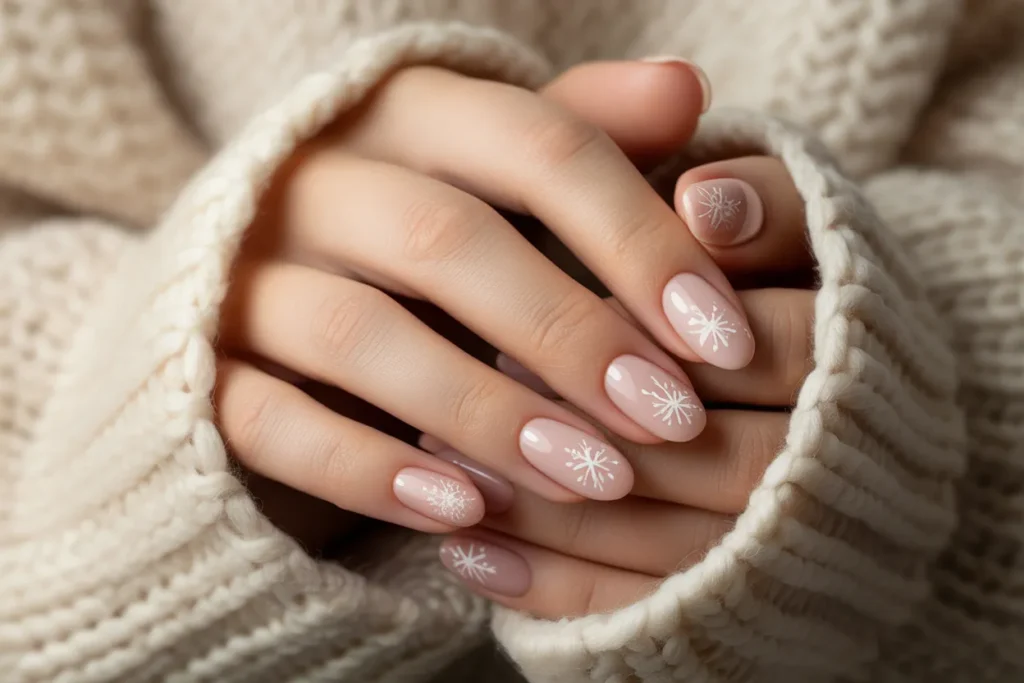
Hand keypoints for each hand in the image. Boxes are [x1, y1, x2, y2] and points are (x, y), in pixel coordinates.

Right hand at [213, 60, 740, 549]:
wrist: (247, 281)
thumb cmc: (414, 227)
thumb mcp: (492, 168)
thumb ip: (583, 129)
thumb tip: (686, 85)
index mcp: (408, 114)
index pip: (539, 145)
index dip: (639, 238)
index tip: (723, 337)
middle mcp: (319, 180)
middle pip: (448, 242)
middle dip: (572, 336)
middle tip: (669, 424)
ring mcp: (247, 276)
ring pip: (363, 337)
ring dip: (488, 413)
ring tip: (589, 481)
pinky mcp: (203, 369)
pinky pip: (275, 422)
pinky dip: (370, 472)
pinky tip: (464, 517)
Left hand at [436, 156, 814, 614]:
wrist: (832, 412)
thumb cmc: (786, 296)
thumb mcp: (791, 234)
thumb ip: (761, 204)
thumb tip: (703, 205)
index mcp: (867, 367)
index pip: (770, 346)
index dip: (652, 326)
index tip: (549, 300)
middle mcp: (843, 472)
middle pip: (720, 460)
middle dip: (596, 424)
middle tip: (485, 388)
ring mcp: (793, 553)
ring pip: (678, 548)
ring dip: (554, 512)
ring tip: (449, 464)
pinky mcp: (740, 611)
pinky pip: (650, 612)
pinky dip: (554, 588)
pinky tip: (471, 554)